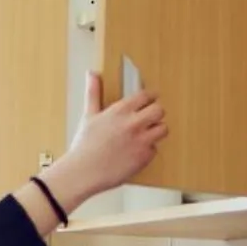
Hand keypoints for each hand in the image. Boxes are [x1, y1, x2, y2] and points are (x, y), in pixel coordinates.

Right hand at [44, 73, 167, 214]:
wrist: (83, 172)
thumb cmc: (84, 145)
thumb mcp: (89, 115)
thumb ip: (94, 92)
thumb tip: (92, 73)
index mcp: (121, 110)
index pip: (146, 96)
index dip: (148, 98)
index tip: (147, 102)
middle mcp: (134, 123)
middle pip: (160, 110)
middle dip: (155, 114)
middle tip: (148, 119)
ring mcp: (141, 141)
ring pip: (163, 129)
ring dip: (156, 131)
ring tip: (145, 136)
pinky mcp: (144, 158)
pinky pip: (155, 150)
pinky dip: (147, 151)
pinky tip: (135, 153)